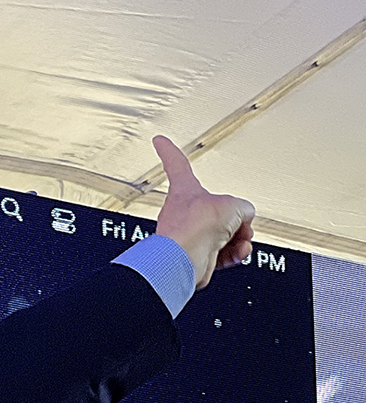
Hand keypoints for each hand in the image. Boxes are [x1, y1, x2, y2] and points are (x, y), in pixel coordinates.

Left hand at [152, 135, 255, 289]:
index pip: (176, 163)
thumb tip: (242, 223)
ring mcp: (190, 235)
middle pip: (222, 209)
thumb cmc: (194, 230)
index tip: (159, 140)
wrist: (185, 261)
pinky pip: (224, 251)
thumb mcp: (235, 205)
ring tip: (236, 239)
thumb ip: (244, 207)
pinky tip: (235, 252)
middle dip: (238, 217)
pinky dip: (235, 253)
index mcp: (184, 189)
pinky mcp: (197, 255)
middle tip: (238, 223)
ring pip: (227, 232)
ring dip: (240, 237)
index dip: (169, 151)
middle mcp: (184, 212)